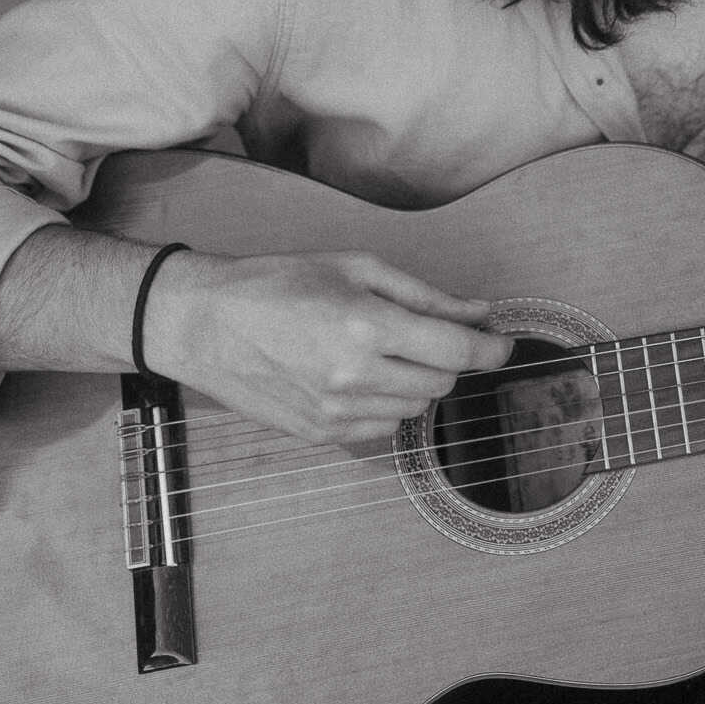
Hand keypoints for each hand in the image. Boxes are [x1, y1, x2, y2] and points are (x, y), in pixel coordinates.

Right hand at [145, 249, 514, 443]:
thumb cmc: (277, 284)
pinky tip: (358, 378)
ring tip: (380, 352)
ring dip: (416, 381)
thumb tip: (481, 312)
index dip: (491, 349)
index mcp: (367, 327)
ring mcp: (335, 412)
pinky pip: (383, 427)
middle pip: (441, 382)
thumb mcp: (356, 269)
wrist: (201, 324)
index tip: (502, 344)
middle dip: (446, 358)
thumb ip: (426, 296)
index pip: (458, 351)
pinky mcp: (319, 434)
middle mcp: (355, 377)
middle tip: (422, 335)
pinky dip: (386, 405)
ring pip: (415, 407)